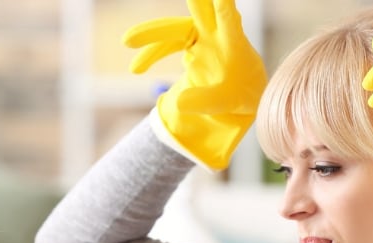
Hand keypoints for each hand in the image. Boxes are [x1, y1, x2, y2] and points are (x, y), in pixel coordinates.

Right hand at [123, 0, 266, 169]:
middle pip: (198, 12)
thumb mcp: (230, 102)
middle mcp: (216, 34)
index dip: (222, 4)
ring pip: (174, 29)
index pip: (228, 19)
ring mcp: (202, 37)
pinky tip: (136, 69)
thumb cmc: (244, 94)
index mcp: (233, 42)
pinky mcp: (191, 45)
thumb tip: (178, 104)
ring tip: (127, 41)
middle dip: (193, 1)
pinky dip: (151, 55)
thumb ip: (207, 101)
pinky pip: (167, 46)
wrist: (245, 93)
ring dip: (152, 33)